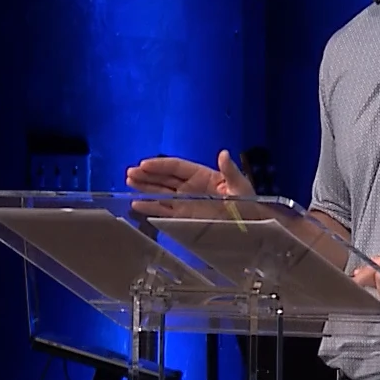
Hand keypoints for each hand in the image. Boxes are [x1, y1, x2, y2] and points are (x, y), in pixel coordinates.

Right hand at [125, 150, 252, 217]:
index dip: (160, 165)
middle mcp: (191, 187)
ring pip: (161, 192)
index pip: (176, 167)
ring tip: (129, 182)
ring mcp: (186, 202)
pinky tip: (137, 204)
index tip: (144, 164)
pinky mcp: (184, 216)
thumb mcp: (240, 186)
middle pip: (165, 178)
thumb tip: (223, 153)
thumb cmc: (248, 204)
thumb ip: (230, 171)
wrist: (251, 225)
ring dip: (145, 187)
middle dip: (147, 175)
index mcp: (202, 175)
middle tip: (130, 173)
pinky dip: (151, 207)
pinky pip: (164, 210)